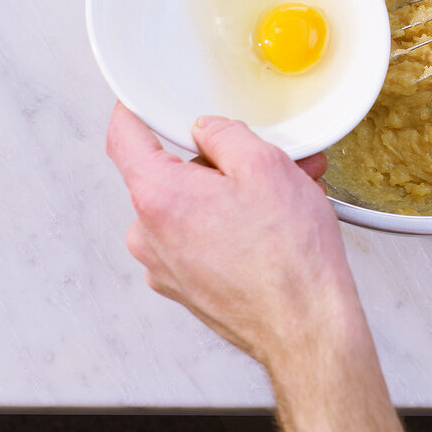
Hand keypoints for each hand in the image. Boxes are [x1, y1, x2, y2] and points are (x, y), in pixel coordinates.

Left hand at [107, 102, 348, 366]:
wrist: (307, 327)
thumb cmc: (289, 259)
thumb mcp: (266, 166)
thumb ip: (225, 134)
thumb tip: (210, 131)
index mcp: (159, 197)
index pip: (124, 138)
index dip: (134, 112)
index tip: (141, 104)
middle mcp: (150, 236)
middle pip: (171, 176)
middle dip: (220, 164)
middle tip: (267, 161)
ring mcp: (165, 267)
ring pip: (191, 210)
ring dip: (233, 197)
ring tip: (285, 199)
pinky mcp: (187, 288)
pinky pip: (200, 241)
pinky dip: (231, 228)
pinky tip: (272, 229)